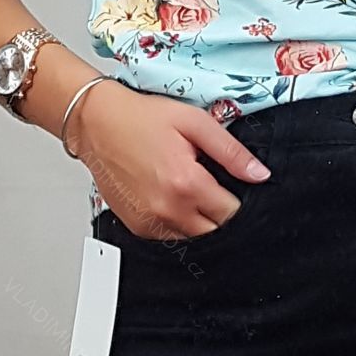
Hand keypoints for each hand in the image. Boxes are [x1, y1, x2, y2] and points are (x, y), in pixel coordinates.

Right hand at [68, 81, 272, 240]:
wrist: (97, 123)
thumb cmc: (141, 118)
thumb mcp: (194, 122)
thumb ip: (231, 152)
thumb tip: (259, 174)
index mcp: (185, 184)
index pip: (231, 213)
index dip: (237, 198)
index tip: (231, 184)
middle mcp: (167, 209)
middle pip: (214, 231)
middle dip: (218, 211)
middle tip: (209, 182)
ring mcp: (148, 222)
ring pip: (192, 237)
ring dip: (197, 218)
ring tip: (187, 186)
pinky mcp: (136, 226)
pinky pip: (169, 235)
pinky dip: (176, 221)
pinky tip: (170, 195)